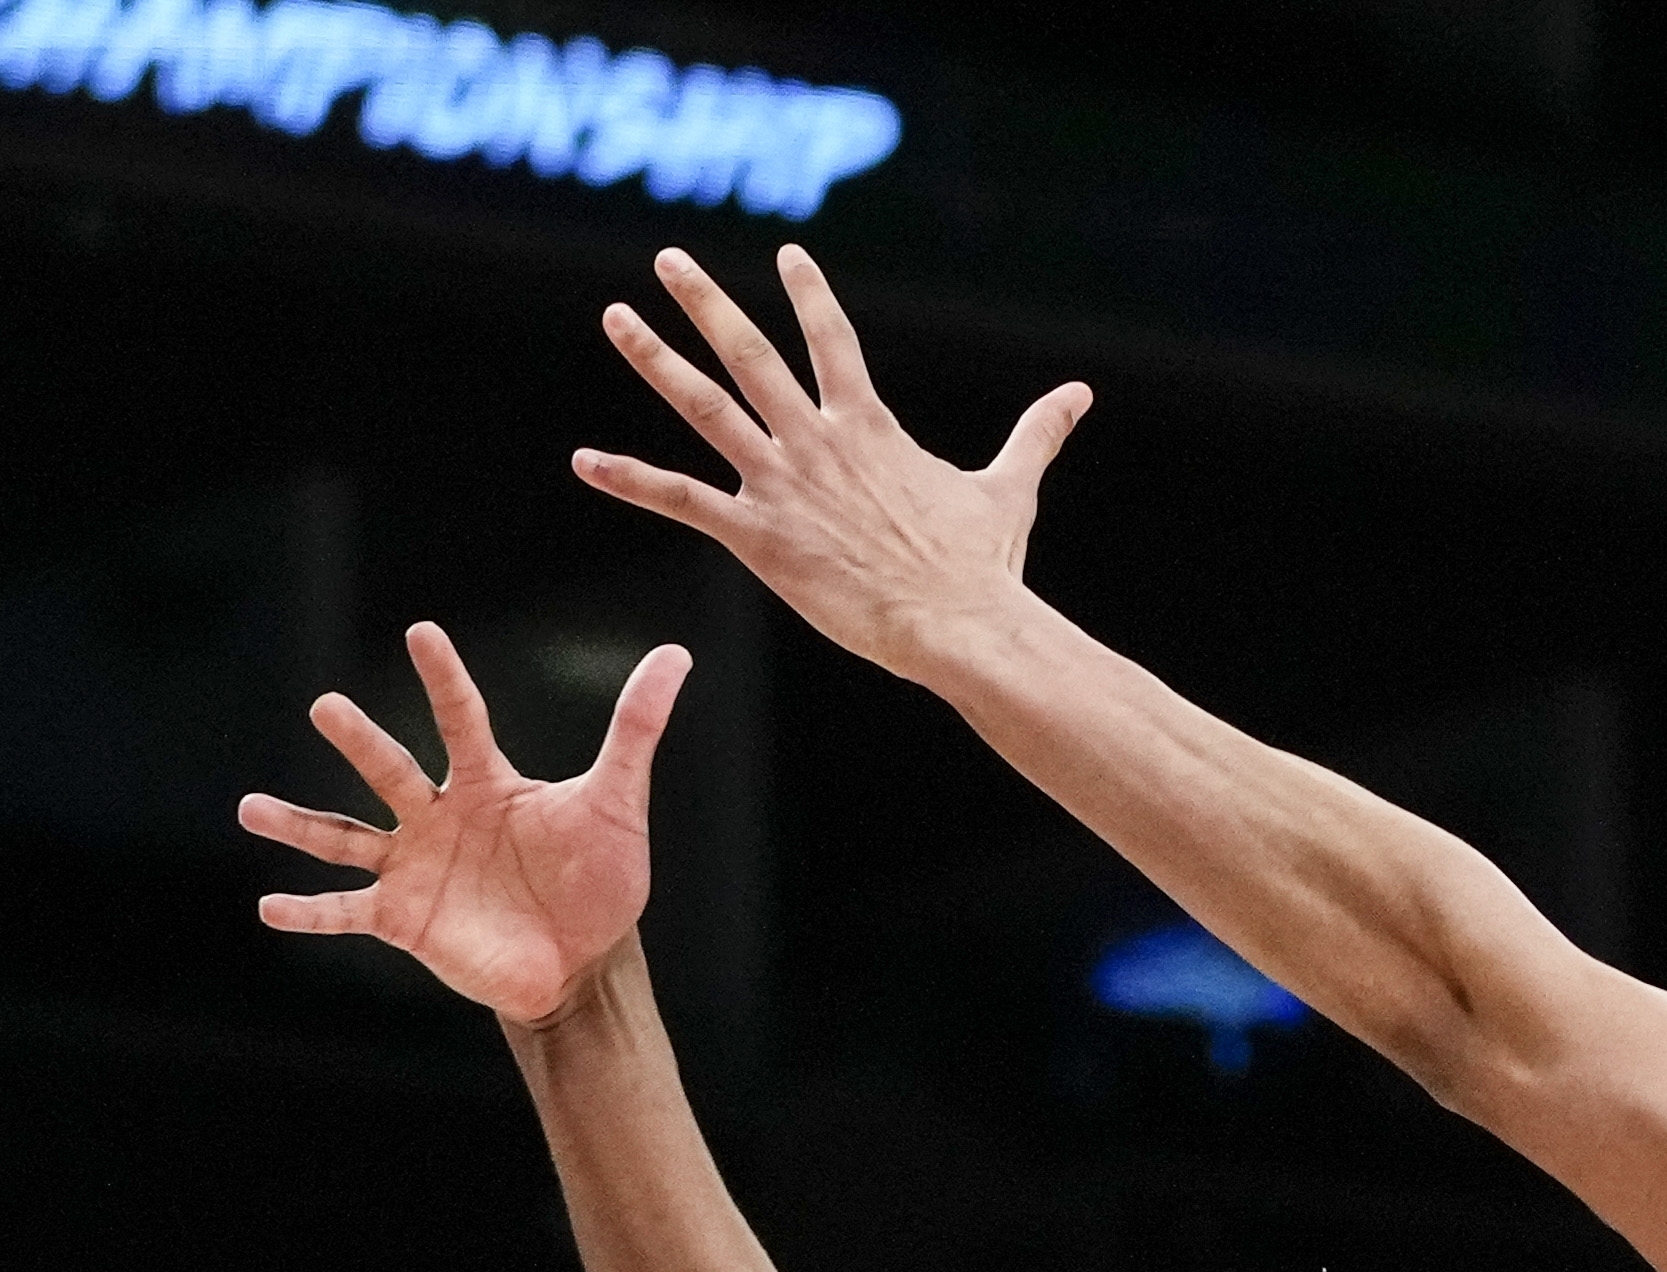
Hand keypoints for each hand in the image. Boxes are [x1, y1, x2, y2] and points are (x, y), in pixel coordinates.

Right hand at [238, 621, 688, 1024]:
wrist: (582, 963)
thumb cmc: (597, 883)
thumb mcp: (616, 803)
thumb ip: (635, 730)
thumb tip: (677, 655)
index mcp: (485, 783)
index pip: (460, 718)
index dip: (444, 677)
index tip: (421, 632)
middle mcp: (438, 817)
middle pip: (390, 769)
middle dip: (359, 740)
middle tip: (326, 706)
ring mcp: (414, 867)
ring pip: (345, 836)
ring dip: (298, 824)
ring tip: (250, 808)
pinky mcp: (402, 919)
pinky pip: (346, 911)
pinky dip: (308, 912)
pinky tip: (268, 906)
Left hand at [576, 246, 1089, 680]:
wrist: (955, 621)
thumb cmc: (981, 565)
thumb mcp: (1009, 489)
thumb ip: (1036, 434)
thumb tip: (1081, 394)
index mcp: (869, 425)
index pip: (832, 340)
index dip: (809, 294)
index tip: (788, 254)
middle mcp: (816, 439)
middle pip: (750, 352)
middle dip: (706, 302)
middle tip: (667, 260)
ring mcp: (781, 482)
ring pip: (704, 405)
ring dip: (655, 359)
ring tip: (616, 318)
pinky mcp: (756, 534)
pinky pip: (680, 499)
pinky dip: (630, 479)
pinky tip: (584, 461)